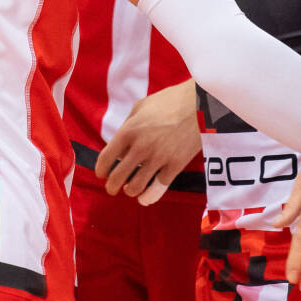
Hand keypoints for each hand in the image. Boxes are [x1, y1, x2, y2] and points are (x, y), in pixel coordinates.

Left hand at [96, 81, 200, 204]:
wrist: (200, 104)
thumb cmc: (169, 101)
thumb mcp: (141, 107)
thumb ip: (128, 125)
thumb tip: (119, 144)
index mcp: (129, 131)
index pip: (106, 158)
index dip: (101, 169)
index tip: (101, 174)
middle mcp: (141, 147)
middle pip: (118, 176)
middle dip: (111, 186)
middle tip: (112, 188)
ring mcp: (158, 158)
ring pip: (135, 186)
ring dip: (129, 191)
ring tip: (128, 189)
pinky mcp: (175, 166)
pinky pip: (158, 188)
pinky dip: (149, 197)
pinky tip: (144, 199)